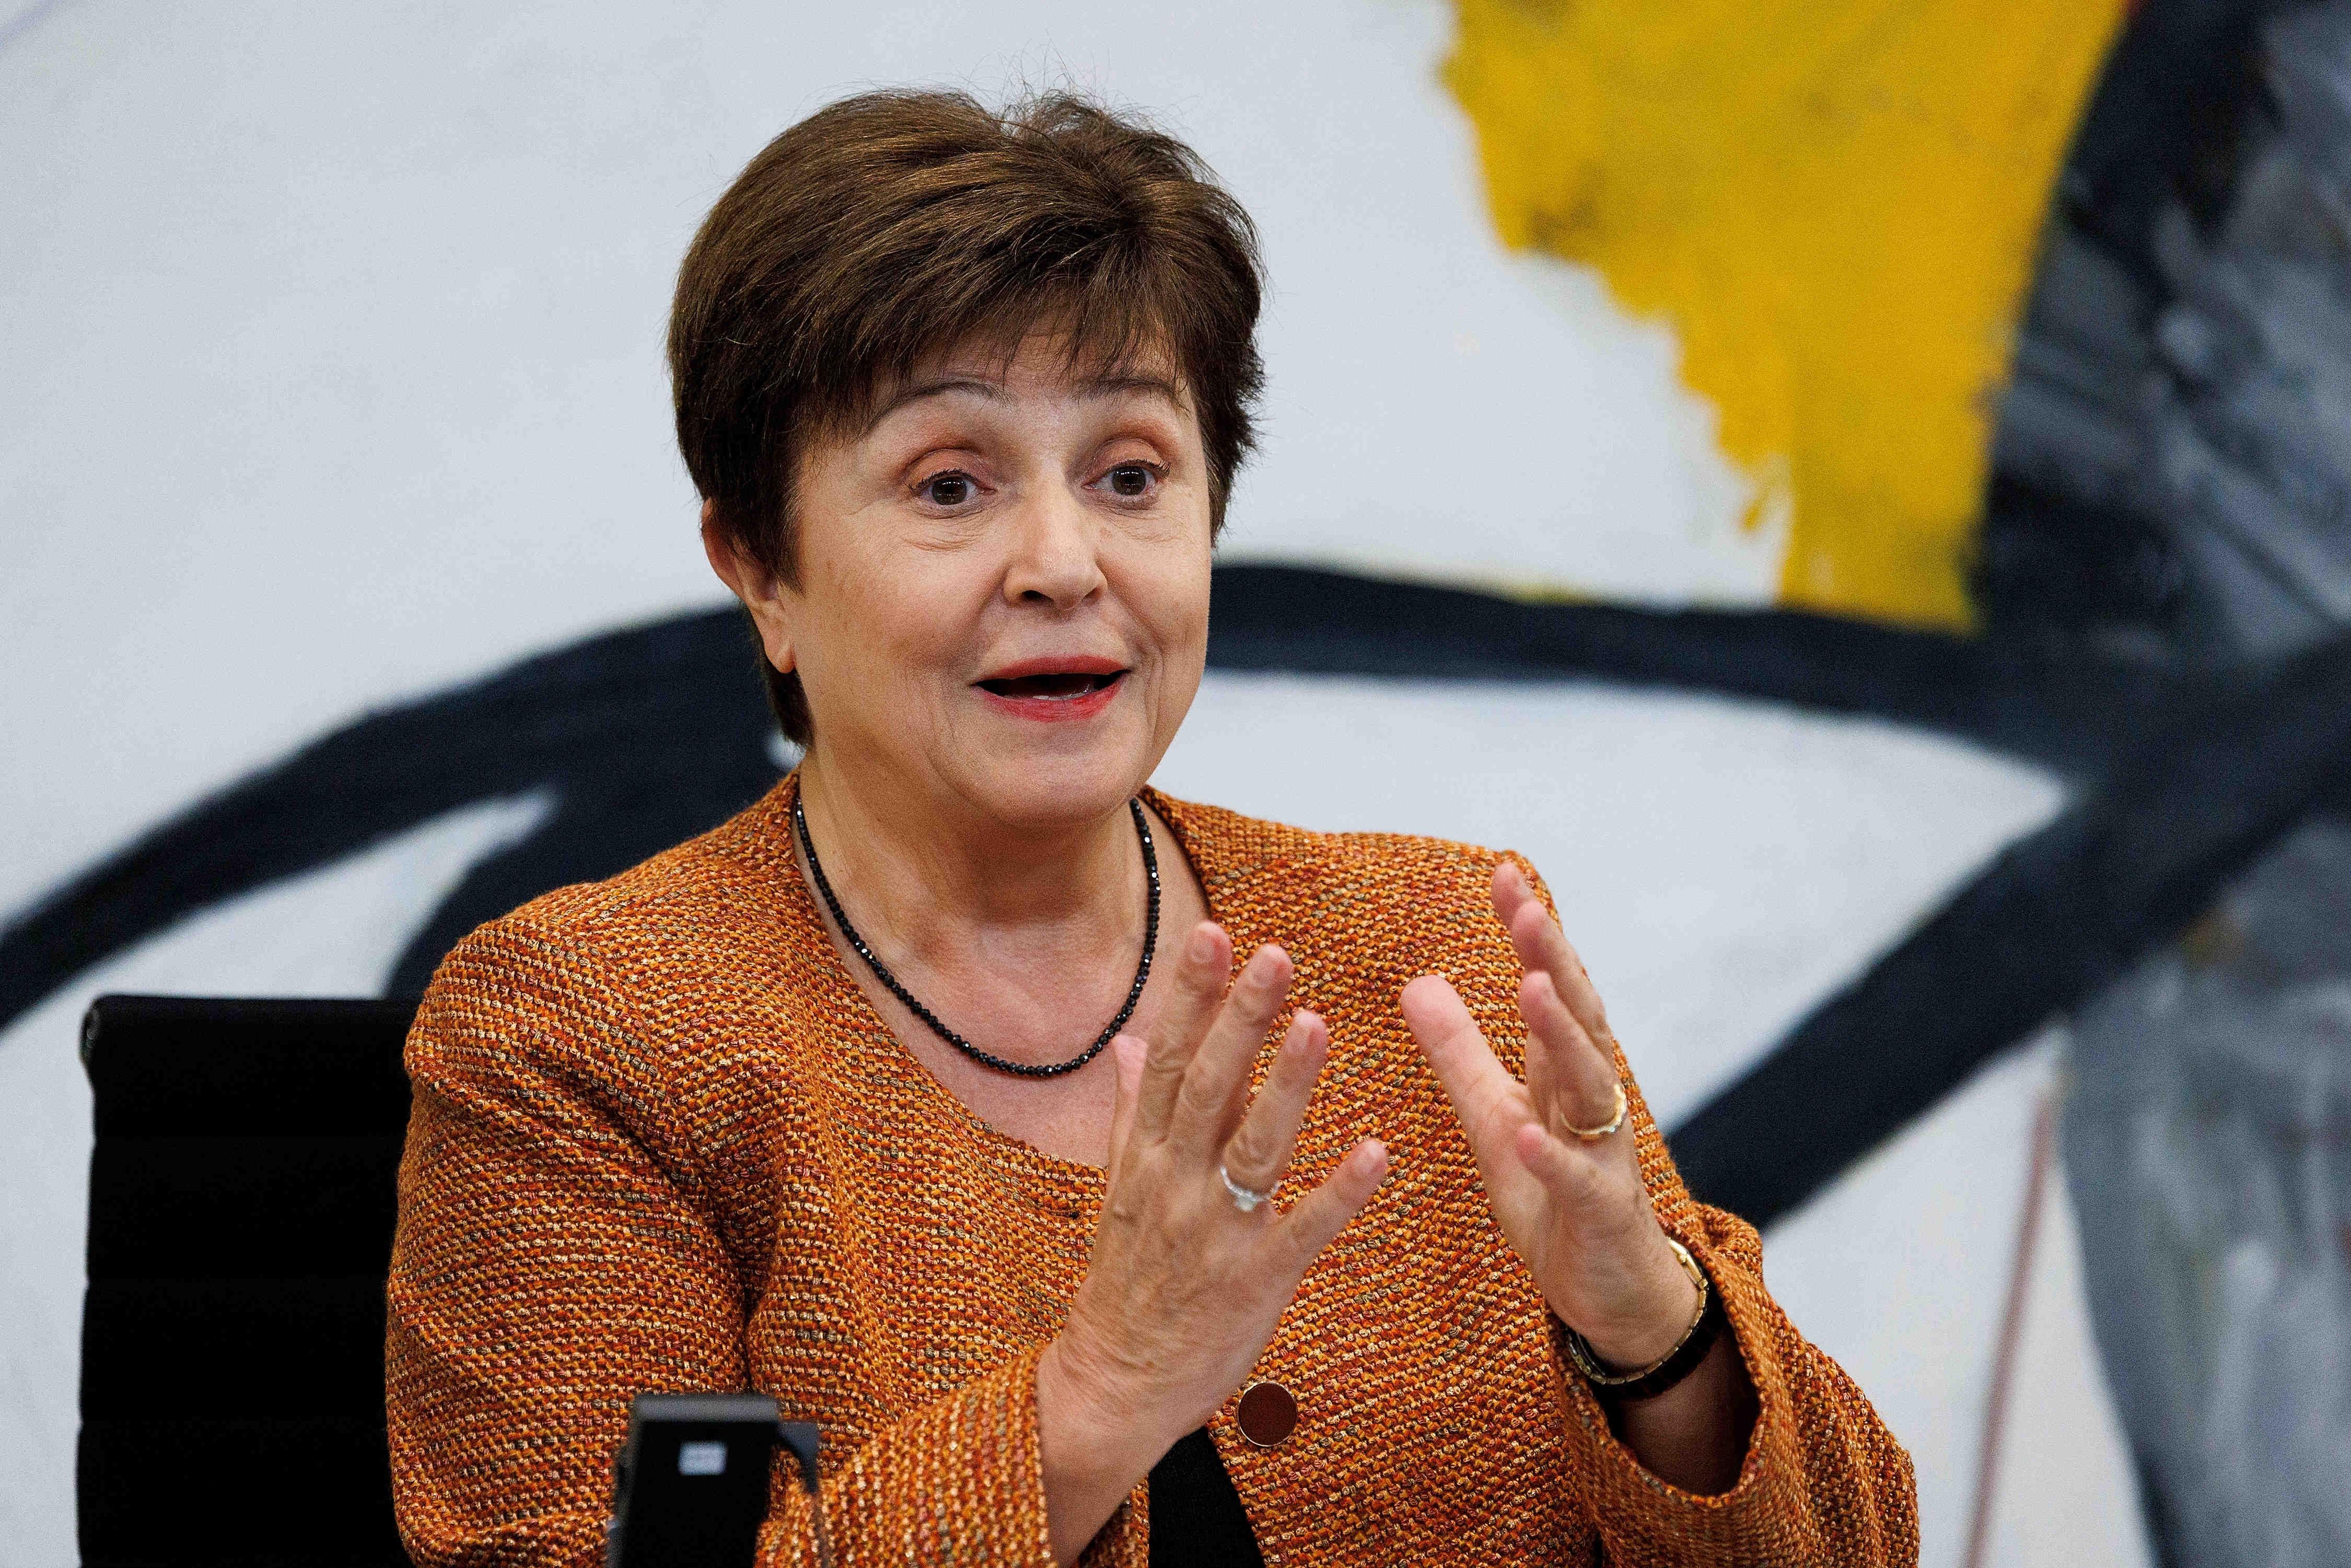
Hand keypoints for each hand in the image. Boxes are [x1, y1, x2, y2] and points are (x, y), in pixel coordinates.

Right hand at [1036, 922, 1387, 1562]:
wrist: (1116, 1383)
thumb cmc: (1127, 1281)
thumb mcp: (1120, 1189)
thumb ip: (1131, 1111)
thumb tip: (1130, 1042)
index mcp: (1145, 1156)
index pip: (1169, 1060)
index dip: (1190, 996)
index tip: (1213, 934)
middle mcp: (1175, 1183)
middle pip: (1209, 1088)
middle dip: (1240, 1019)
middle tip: (1273, 954)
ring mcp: (1214, 1232)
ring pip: (1254, 1147)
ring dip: (1287, 1085)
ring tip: (1317, 1023)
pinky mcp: (1253, 1281)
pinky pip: (1301, 1230)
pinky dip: (1338, 1191)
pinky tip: (1375, 1151)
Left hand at [1400, 863, 1696, 1370]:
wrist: (1610, 1293)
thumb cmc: (1554, 1197)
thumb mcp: (1496, 1117)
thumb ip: (1461, 1053)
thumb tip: (1419, 980)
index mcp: (1562, 1073)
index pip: (1550, 986)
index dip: (1531, 933)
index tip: (1504, 874)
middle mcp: (1591, 1101)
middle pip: (1577, 1018)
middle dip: (1554, 960)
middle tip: (1527, 908)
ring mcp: (1603, 1154)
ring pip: (1590, 1085)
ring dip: (1562, 1037)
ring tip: (1532, 989)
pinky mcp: (1602, 1212)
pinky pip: (1581, 1181)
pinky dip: (1558, 1158)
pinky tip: (1534, 1137)